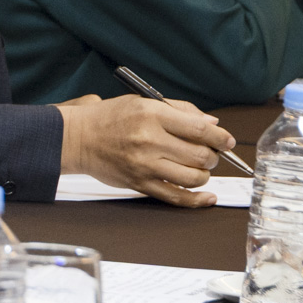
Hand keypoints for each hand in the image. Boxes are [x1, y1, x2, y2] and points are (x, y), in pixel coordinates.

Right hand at [58, 94, 233, 205]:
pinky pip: (176, 197)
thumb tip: (212, 125)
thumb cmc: (109, 118)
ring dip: (204, 174)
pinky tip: (207, 196)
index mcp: (152, 115)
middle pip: (201, 155)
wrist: (76, 138)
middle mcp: (149, 140)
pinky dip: (197, 200)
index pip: (200, 129)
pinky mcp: (139, 184)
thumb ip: (180, 110)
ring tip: (198, 168)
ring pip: (193, 177)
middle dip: (212, 156)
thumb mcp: (143, 102)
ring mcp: (144, 165)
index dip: (221, 137)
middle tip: (207, 153)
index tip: (226, 141)